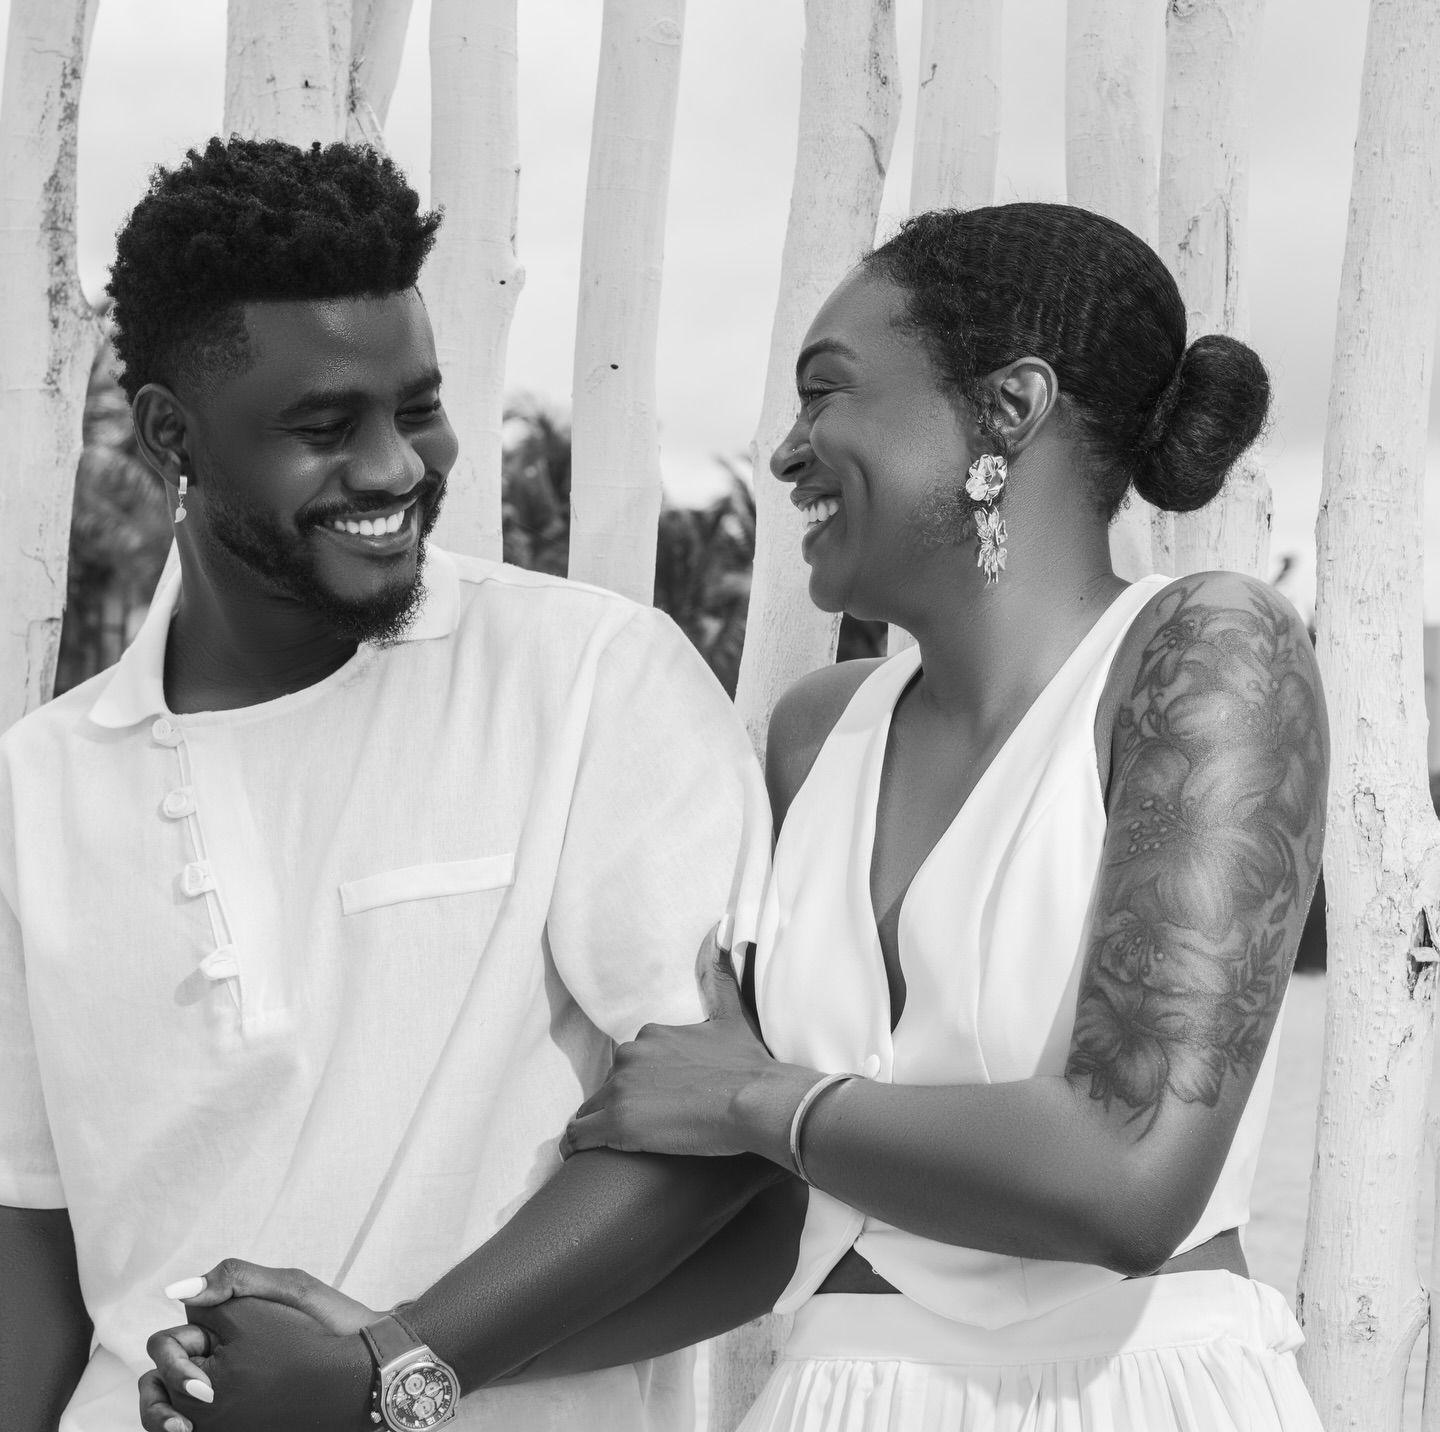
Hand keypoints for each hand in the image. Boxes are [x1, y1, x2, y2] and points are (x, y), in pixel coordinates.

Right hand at [139, 1260, 376, 1431]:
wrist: (369, 1360)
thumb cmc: (333, 1319)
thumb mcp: (290, 1289)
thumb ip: (236, 1280)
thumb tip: (173, 1293)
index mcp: (222, 1324)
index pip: (170, 1343)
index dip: (172, 1363)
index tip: (201, 1387)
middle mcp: (217, 1357)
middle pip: (159, 1382)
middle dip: (157, 1405)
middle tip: (185, 1426)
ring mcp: (226, 1389)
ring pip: (172, 1408)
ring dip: (163, 1421)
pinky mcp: (237, 1413)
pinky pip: (204, 1424)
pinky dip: (195, 1431)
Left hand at [561, 932, 815, 1166]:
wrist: (756, 1101)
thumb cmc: (749, 1065)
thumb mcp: (733, 1016)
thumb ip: (721, 980)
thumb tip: (720, 936)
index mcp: (652, 1035)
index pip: (632, 1063)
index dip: (640, 1082)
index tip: (650, 1100)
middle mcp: (631, 1056)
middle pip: (610, 1084)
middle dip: (620, 1102)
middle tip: (640, 1126)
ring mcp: (621, 1089)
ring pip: (593, 1109)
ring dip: (598, 1123)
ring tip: (608, 1145)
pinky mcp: (618, 1123)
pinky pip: (579, 1134)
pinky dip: (576, 1144)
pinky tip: (577, 1155)